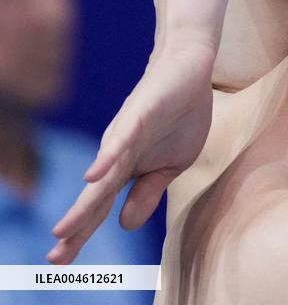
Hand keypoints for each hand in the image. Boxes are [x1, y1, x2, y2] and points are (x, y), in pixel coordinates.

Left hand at [47, 41, 215, 263]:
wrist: (191, 70)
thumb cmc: (181, 115)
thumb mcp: (173, 164)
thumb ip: (148, 191)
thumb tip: (124, 224)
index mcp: (127, 168)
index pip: (101, 207)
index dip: (81, 232)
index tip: (59, 260)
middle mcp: (117, 154)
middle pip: (95, 198)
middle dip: (75, 228)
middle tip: (54, 258)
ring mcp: (126, 135)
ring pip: (104, 175)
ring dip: (84, 204)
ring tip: (64, 231)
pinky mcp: (139, 115)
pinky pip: (122, 140)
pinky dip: (108, 159)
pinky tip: (93, 177)